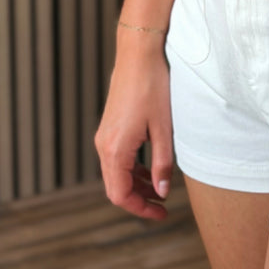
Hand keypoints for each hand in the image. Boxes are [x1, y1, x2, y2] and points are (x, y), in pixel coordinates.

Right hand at [95, 40, 173, 221]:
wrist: (138, 54)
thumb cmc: (153, 87)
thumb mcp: (164, 129)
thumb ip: (163, 164)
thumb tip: (161, 192)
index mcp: (115, 150)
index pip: (120, 195)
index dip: (140, 209)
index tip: (161, 214)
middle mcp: (104, 145)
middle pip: (115, 188)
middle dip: (139, 200)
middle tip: (163, 207)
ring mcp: (104, 135)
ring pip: (116, 174)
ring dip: (136, 185)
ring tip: (160, 190)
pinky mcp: (109, 127)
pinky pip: (117, 158)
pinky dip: (132, 169)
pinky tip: (151, 169)